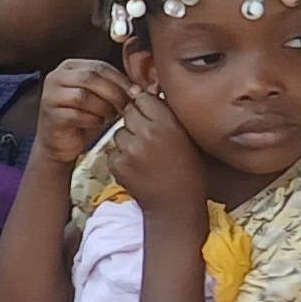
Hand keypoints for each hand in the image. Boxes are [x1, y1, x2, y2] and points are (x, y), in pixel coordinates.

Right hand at [32, 58, 129, 170]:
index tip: (136, 92)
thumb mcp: (100, 97)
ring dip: (102, 107)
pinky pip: (76, 115)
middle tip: (126, 105)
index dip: (120, 79)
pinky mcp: (51, 116)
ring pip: (83, 96)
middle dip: (113, 92)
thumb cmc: (83, 118)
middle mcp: (56, 77)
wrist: (60, 143)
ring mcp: (50, 96)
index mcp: (70, 67)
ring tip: (110, 116)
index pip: (99, 66)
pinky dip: (92, 120)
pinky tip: (97, 124)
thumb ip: (115, 86)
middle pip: (90, 77)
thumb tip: (143, 85)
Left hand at [102, 80, 209, 221]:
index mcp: (167, 123)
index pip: (144, 98)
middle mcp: (147, 133)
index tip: (151, 116)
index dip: (146, 107)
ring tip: (143, 155)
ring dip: (127, 139)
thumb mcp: (186, 138)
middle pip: (129, 112)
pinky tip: (135, 167)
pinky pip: (112, 151)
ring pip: (119, 132)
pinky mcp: (117, 164)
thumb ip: (168, 116)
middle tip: (147, 138)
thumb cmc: (188, 172)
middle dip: (135, 121)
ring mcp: (130, 149)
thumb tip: (147, 96)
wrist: (176, 206)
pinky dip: (120, 157)